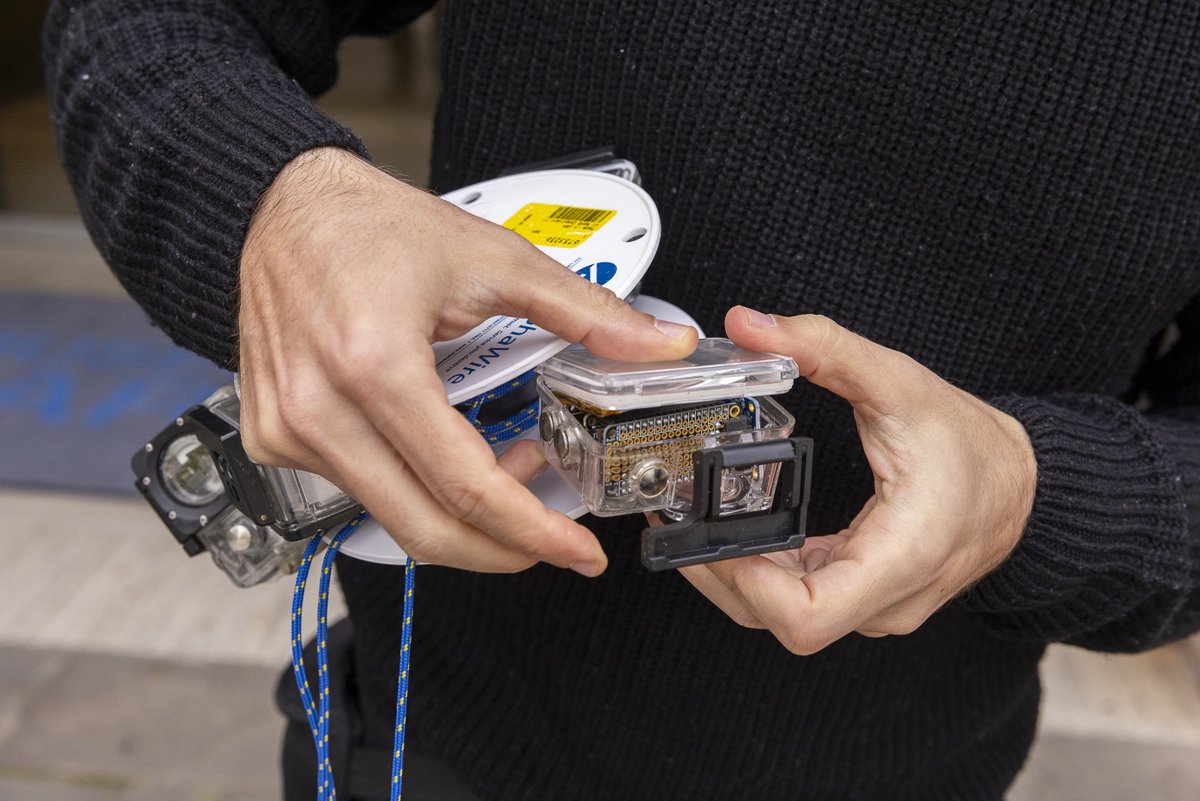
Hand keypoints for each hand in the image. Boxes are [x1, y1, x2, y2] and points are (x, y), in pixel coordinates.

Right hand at [237, 147, 697, 574]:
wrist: (283, 209)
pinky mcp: (273, 438)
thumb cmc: (373, 226)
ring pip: (392, 518)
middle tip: (553, 537)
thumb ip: (586, 312)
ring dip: (462, 515)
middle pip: (426, 529)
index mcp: (374, 364)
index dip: (533, 532)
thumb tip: (657, 344)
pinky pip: (358, 493)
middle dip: (503, 548)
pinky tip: (447, 452)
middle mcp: (321, 410)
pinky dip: (415, 490)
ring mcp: (288, 430)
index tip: (577, 550)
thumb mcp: (493, 260)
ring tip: (506, 465)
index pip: (467, 488)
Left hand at [678, 307, 1035, 652]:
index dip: (746, 586)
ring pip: (783, 619)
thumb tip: (750, 325)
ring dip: (735, 576)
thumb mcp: (900, 381)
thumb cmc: (972, 444)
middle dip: (720, 574)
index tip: (713, 539)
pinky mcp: (864, 600)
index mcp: (902, 554)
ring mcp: (875, 607)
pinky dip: (762, 575)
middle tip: (678, 524)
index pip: (808, 618)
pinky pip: (800, 604)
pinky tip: (736, 534)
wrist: (1023, 486)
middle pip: (778, 621)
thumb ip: (824, 348)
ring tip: (694, 525)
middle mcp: (886, 598)